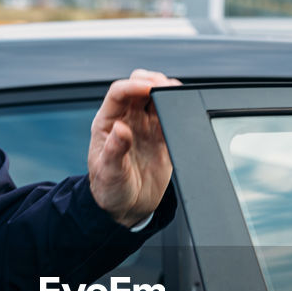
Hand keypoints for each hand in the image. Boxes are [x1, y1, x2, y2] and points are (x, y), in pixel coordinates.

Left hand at [88, 69, 180, 226]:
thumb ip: (114, 151)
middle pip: (139, 86)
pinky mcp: (161, 138)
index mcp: (107, 123)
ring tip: (178, 95)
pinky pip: (171, 116)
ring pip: (156, 96)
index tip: (149, 86)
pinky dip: (178, 109)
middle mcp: (127, 119)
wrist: (125, 209)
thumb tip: (120, 128)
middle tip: (166, 87)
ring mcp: (145, 127)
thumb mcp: (108, 173)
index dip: (134, 85)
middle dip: (153, 81)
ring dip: (167, 91)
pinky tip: (184, 111)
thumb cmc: (108, 190)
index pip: (119, 92)